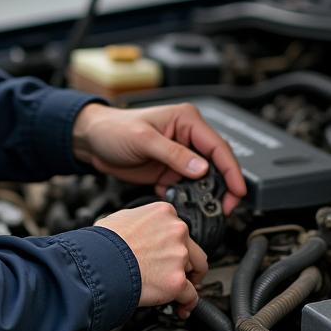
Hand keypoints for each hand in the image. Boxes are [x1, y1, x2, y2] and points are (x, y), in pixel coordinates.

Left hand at [72, 102, 246, 212]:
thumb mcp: (143, 139)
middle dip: (224, 186)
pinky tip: (186, 207)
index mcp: (186, 120)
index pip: (218, 146)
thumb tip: (201, 169)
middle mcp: (187, 137)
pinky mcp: (170, 172)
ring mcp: (180, 156)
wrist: (92, 142)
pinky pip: (188, 188)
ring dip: (207, 195)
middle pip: (217, 164)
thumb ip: (173, 154)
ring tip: (207, 210)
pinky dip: (189, 199)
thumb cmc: (114, 129)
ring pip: (205, 179)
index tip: (238, 191)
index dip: (231, 170)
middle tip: (225, 207)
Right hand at [96, 202, 207, 317]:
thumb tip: (135, 229)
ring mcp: (178, 255)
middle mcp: (176, 231)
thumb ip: (139, 223)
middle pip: (193, 250)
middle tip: (179, 273)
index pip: (179, 230)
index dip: (174, 245)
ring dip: (185, 282)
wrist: (99, 261)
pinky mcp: (176, 280)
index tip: (170, 254)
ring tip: (176, 292)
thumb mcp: (121, 219)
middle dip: (187, 264)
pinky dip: (186, 302)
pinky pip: (190, 295)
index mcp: (164, 213)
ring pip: (193, 272)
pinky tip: (181, 306)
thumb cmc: (103, 242)